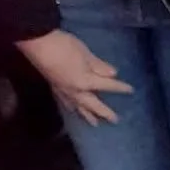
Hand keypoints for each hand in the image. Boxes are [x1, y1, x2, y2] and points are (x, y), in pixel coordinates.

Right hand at [18, 29, 132, 126]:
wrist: (39, 46)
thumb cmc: (64, 46)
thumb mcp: (85, 52)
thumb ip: (98, 65)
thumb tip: (113, 74)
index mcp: (85, 81)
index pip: (106, 85)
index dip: (119, 88)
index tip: (130, 91)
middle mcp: (76, 92)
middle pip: (93, 105)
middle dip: (105, 112)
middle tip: (115, 120)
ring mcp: (65, 92)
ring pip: (79, 109)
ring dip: (88, 116)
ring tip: (95, 123)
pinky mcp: (55, 89)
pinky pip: (67, 105)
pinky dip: (73, 110)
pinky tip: (73, 110)